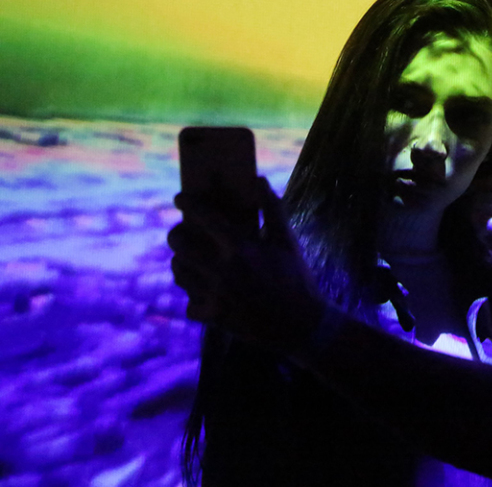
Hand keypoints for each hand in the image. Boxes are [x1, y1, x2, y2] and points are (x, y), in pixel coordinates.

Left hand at [168, 178, 324, 352]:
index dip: (188, 204)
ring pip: (179, 272)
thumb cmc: (296, 278)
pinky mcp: (212, 317)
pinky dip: (195, 294)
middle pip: (179, 244)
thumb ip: (272, 209)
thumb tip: (257, 180)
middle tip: (184, 233)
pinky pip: (189, 301)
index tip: (180, 198)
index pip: (204, 217)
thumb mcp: (287, 241)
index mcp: (241, 248)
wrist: (301, 325)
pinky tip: (205, 289)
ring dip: (182, 262)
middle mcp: (222, 271)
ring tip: (191, 259)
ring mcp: (215, 296)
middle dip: (177, 234)